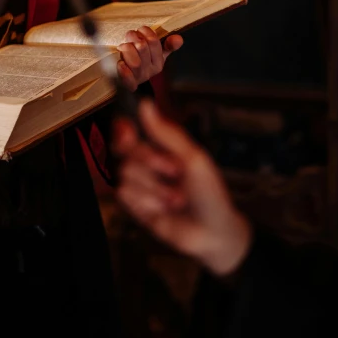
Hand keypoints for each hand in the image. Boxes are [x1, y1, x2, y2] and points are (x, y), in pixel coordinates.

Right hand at [113, 100, 251, 275]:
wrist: (213, 233)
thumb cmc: (210, 194)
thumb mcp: (192, 157)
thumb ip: (166, 132)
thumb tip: (146, 104)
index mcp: (163, 147)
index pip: (132, 129)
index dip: (125, 128)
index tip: (128, 132)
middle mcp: (149, 164)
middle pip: (126, 149)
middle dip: (149, 159)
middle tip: (172, 170)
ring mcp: (142, 184)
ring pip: (126, 172)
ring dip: (155, 187)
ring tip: (176, 197)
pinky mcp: (135, 205)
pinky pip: (125, 194)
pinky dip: (147, 201)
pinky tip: (164, 209)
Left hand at [117, 28, 182, 91]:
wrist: (123, 80)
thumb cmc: (137, 60)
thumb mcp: (154, 53)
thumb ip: (168, 45)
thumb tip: (178, 39)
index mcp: (158, 62)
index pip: (153, 41)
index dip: (145, 32)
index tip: (140, 31)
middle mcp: (150, 71)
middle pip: (142, 48)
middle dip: (133, 37)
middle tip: (128, 36)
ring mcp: (139, 78)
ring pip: (135, 62)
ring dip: (126, 50)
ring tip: (122, 47)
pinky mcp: (127, 85)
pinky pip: (128, 78)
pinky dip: (124, 70)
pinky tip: (121, 63)